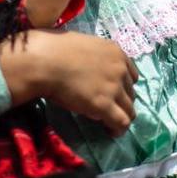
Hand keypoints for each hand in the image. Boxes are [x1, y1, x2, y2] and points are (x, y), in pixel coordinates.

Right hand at [0, 30, 137, 136]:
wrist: (45, 61)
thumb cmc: (54, 50)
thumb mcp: (83, 45)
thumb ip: (93, 56)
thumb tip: (87, 66)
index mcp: (115, 52)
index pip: (131, 74)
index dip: (123, 86)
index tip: (113, 93)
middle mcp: (119, 69)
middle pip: (130, 93)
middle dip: (121, 102)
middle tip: (109, 109)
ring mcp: (114, 87)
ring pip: (129, 109)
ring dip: (121, 117)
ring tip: (110, 124)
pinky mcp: (104, 105)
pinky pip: (122, 122)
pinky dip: (118, 129)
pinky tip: (111, 132)